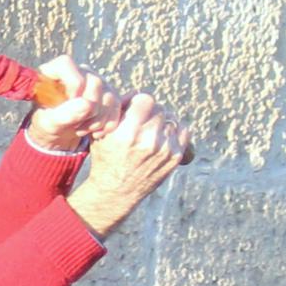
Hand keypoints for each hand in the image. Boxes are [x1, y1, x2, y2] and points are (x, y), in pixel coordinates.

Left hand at [25, 54, 126, 152]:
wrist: (59, 131)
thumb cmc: (48, 123)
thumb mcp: (48, 123)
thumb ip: (64, 114)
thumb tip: (88, 105)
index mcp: (55, 70)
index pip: (67, 65)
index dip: (72, 86)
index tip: (68, 107)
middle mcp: (79, 71)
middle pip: (95, 83)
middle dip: (87, 111)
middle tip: (75, 126)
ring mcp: (96, 80)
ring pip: (108, 96)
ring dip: (97, 121)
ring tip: (81, 130)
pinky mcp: (108, 93)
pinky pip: (116, 106)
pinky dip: (107, 124)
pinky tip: (94, 132)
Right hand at [65, 95, 192, 234]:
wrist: (116, 191)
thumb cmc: (106, 159)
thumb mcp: (102, 133)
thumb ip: (117, 111)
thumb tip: (135, 93)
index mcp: (128, 133)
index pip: (145, 98)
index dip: (138, 101)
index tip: (132, 109)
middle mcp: (148, 140)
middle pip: (159, 108)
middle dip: (149, 112)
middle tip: (140, 122)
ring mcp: (165, 149)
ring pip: (171, 118)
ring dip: (161, 121)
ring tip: (150, 131)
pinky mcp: (175, 157)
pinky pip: (182, 130)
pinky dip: (173, 131)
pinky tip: (161, 137)